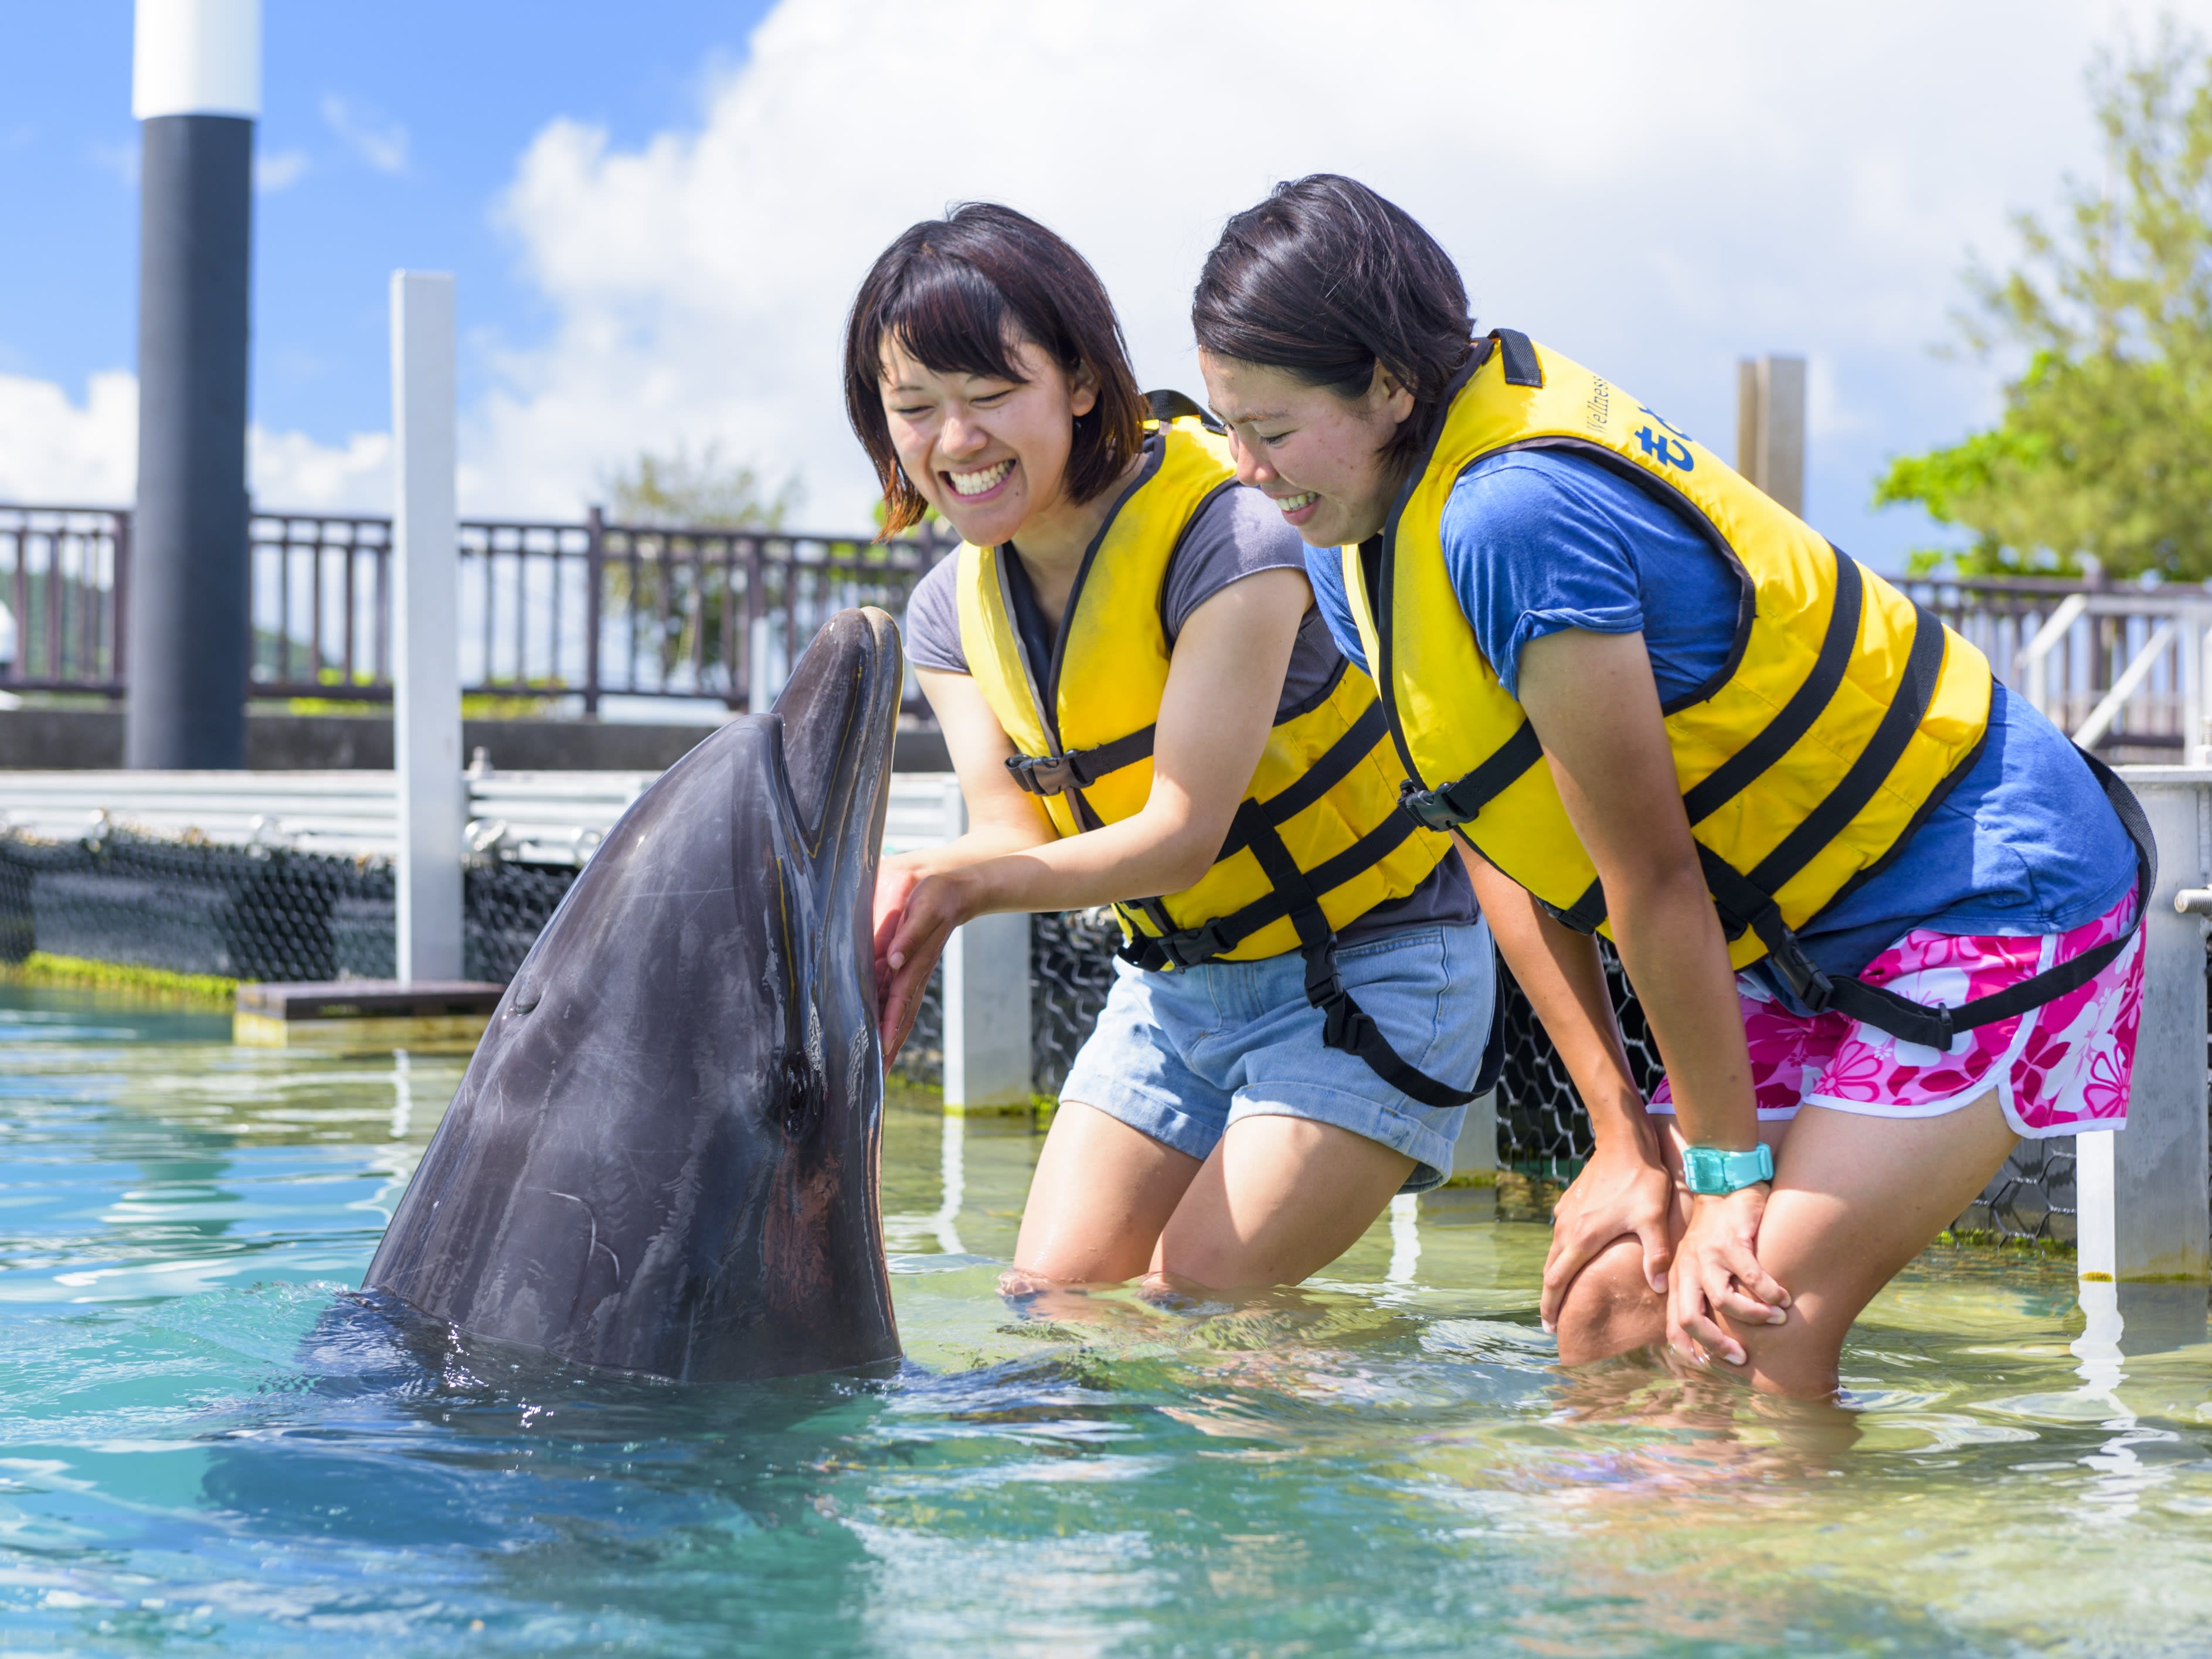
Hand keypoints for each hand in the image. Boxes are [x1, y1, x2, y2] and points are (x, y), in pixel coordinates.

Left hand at [876, 868, 975, 1060]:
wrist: (951, 889)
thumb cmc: (935, 897)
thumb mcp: (921, 912)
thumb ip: (907, 937)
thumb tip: (894, 961)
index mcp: (914, 964)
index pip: (898, 1001)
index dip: (889, 1026)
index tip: (881, 1050)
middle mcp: (913, 975)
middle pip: (901, 1018)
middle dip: (889, 1046)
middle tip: (876, 1076)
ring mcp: (912, 975)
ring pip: (901, 1014)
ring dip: (890, 1040)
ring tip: (879, 1066)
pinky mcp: (908, 969)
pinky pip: (898, 1001)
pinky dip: (890, 1021)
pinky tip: (879, 1033)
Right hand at [1541, 1143, 1676, 1330]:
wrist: (1623, 1141)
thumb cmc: (1640, 1180)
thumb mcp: (1653, 1218)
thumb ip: (1656, 1254)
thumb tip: (1659, 1287)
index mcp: (1583, 1238)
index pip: (1558, 1280)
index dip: (1551, 1306)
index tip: (1548, 1327)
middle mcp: (1568, 1228)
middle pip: (1550, 1270)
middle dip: (1549, 1298)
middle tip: (1551, 1322)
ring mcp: (1566, 1213)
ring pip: (1554, 1252)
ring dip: (1554, 1275)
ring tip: (1560, 1292)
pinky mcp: (1570, 1202)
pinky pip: (1561, 1234)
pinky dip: (1562, 1252)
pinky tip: (1573, 1253)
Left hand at [1667, 1184, 1789, 1366]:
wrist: (1725, 1186)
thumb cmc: (1717, 1233)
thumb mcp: (1698, 1263)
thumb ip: (1700, 1293)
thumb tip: (1707, 1334)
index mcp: (1678, 1279)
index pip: (1675, 1324)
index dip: (1692, 1350)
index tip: (1716, 1364)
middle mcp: (1687, 1269)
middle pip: (1690, 1318)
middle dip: (1716, 1344)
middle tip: (1743, 1356)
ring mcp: (1708, 1255)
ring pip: (1724, 1300)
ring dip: (1753, 1317)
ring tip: (1776, 1320)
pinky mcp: (1731, 1241)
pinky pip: (1752, 1276)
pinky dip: (1771, 1293)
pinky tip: (1784, 1298)